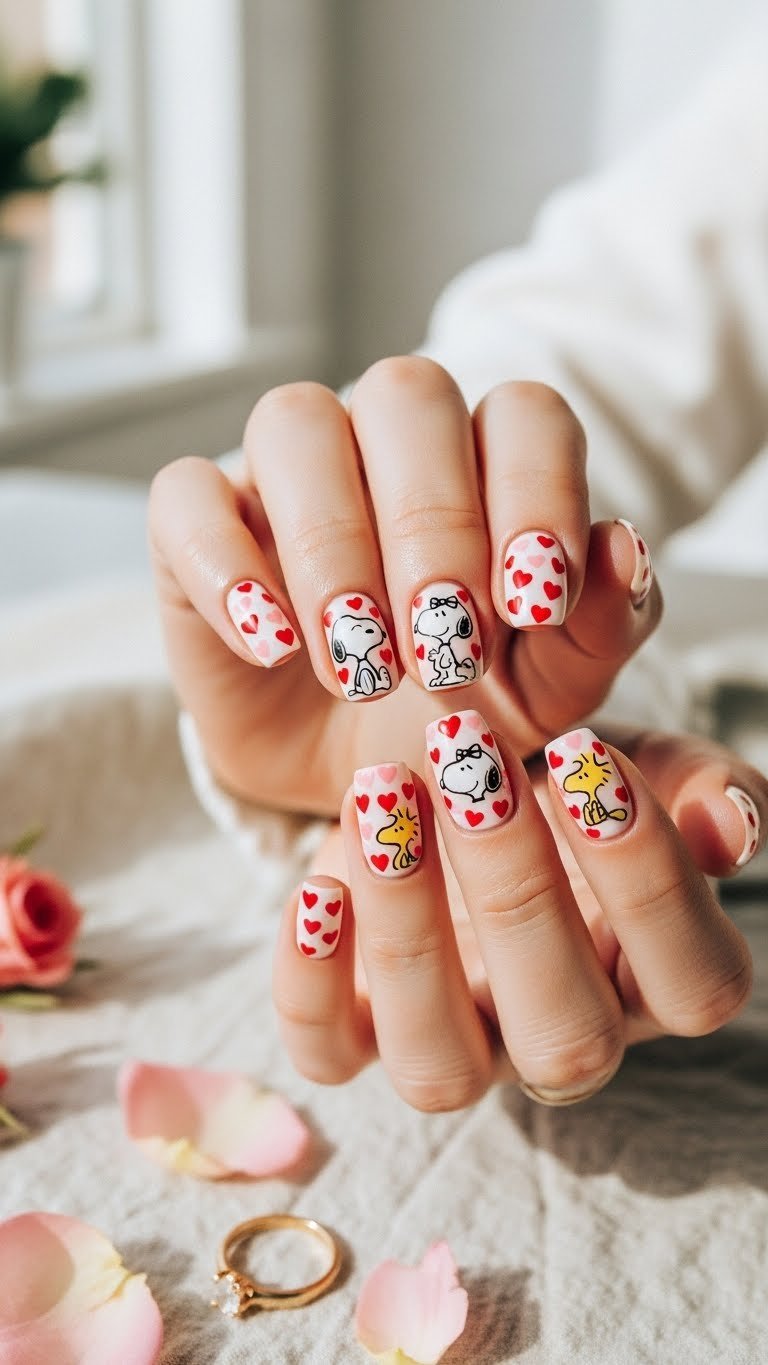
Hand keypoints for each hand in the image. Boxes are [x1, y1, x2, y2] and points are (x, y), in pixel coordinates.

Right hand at [149, 360, 658, 814]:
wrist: (372, 785)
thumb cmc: (470, 718)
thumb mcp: (550, 694)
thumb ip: (600, 626)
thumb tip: (621, 547)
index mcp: (491, 463)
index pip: (524, 413)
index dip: (534, 490)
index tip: (534, 605)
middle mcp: (389, 444)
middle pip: (407, 395)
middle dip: (433, 526)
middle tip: (444, 652)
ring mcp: (287, 475)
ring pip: (294, 422)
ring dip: (332, 542)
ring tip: (358, 662)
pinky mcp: (197, 526)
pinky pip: (185, 496)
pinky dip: (224, 566)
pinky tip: (270, 647)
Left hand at [272, 722, 764, 1108]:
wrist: (447, 777)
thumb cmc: (557, 777)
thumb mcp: (633, 760)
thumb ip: (699, 784)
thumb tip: (734, 828)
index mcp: (648, 979)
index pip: (692, 984)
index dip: (650, 883)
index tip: (587, 753)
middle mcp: (557, 1034)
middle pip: (565, 1034)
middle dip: (518, 895)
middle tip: (471, 762)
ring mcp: (454, 1047)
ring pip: (439, 1066)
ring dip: (407, 935)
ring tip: (382, 797)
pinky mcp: (355, 1035)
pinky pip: (327, 1053)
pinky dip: (310, 982)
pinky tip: (316, 883)